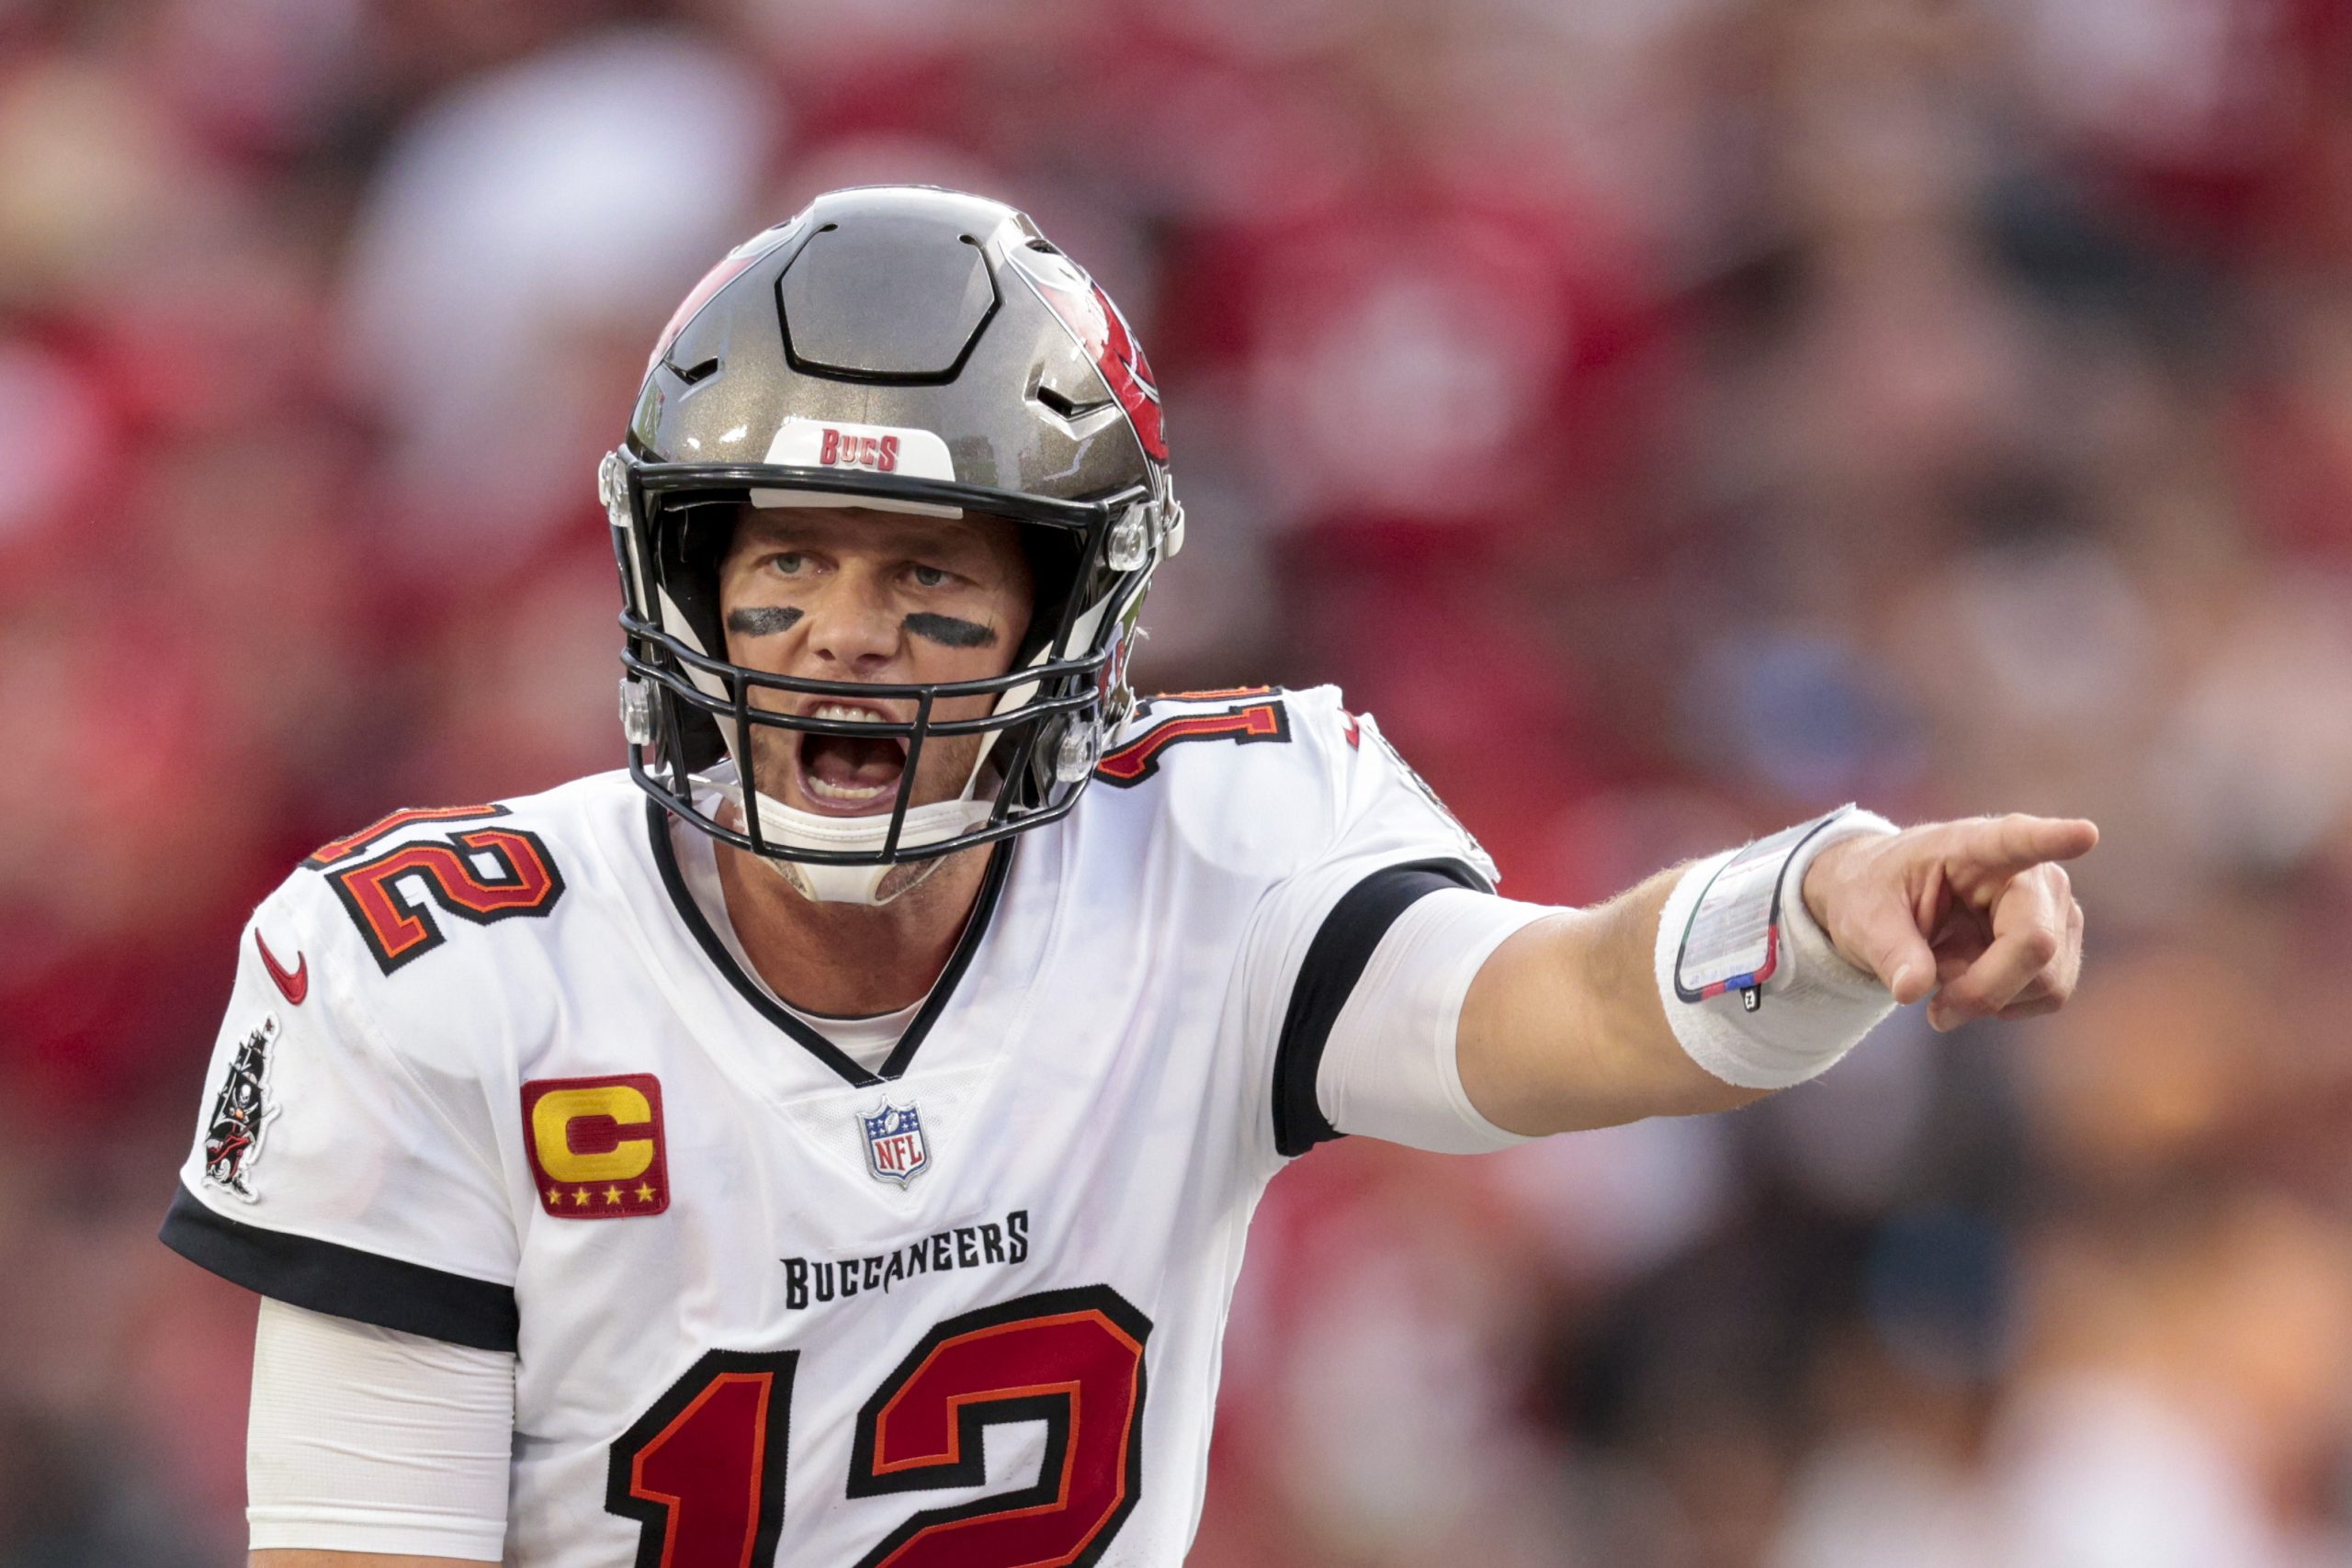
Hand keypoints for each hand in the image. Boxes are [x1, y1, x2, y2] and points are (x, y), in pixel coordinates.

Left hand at [1802, 814, 2096, 1031]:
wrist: (1895, 903)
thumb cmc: (1880, 896)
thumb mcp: (1865, 916)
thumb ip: (1889, 950)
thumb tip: (1911, 990)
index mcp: (1974, 847)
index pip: (2018, 841)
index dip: (2053, 839)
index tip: (2085, 834)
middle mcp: (2032, 874)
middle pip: (2035, 944)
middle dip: (1983, 990)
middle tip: (1934, 1010)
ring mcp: (2056, 909)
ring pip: (2047, 982)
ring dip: (1990, 997)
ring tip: (1949, 969)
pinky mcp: (2063, 943)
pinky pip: (2049, 995)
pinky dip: (2005, 1003)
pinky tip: (1975, 977)